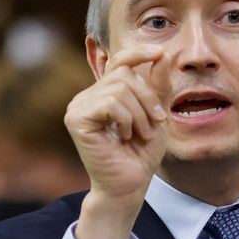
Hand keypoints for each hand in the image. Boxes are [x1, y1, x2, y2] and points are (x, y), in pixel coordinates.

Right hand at [64, 46, 171, 238]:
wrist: (130, 185)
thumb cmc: (141, 154)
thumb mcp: (156, 114)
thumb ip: (157, 86)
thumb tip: (162, 54)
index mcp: (104, 93)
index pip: (119, 61)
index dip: (138, 53)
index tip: (160, 53)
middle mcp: (87, 96)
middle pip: (123, 74)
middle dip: (147, 98)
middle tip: (155, 123)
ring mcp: (78, 106)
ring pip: (119, 89)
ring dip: (140, 113)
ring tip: (140, 134)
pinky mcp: (76, 119)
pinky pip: (110, 103)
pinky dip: (126, 119)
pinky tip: (124, 136)